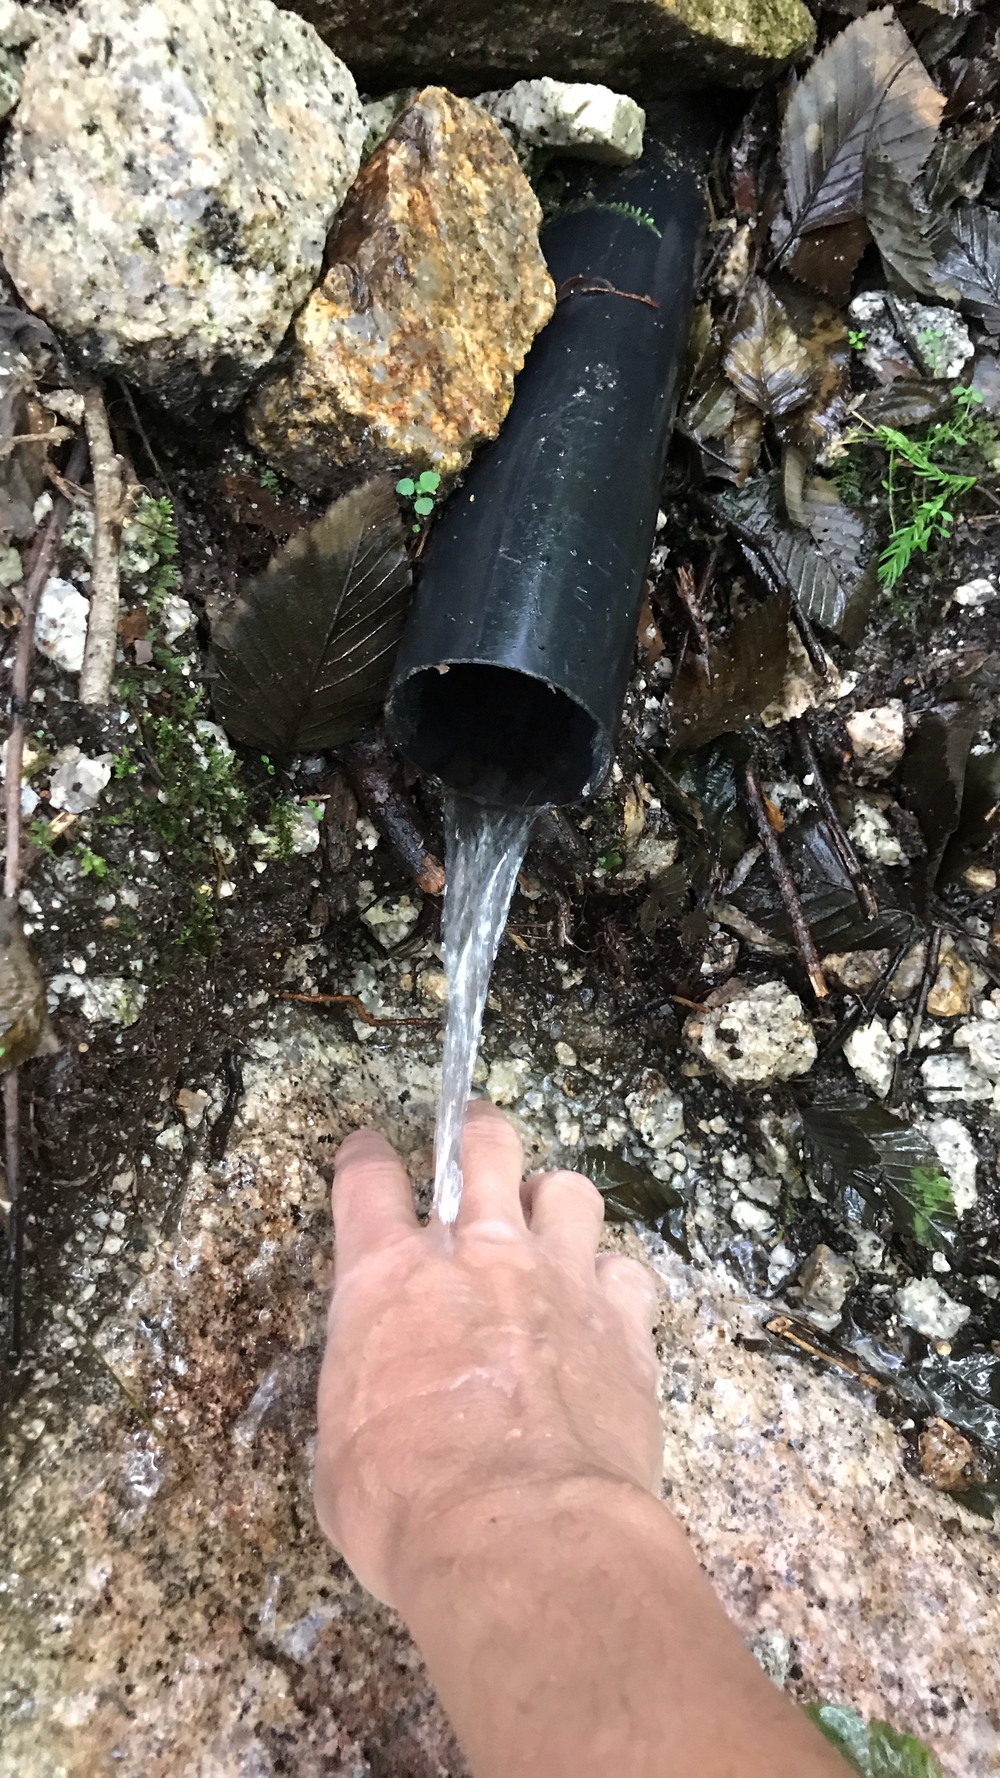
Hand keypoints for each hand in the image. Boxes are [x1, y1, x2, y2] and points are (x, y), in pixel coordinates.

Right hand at [314, 1099, 661, 1603]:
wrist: (521, 1535)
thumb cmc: (406, 1507)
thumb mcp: (344, 1452)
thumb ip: (365, 1395)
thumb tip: (382, 1405)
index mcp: (387, 1281)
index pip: (366, 1181)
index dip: (365, 1157)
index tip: (369, 1151)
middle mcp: (476, 1256)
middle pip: (484, 1145)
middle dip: (480, 1135)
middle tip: (478, 1146)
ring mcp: (558, 1280)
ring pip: (569, 1189)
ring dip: (555, 1204)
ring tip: (550, 1233)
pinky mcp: (624, 1323)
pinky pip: (630, 1271)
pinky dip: (616, 1285)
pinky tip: (607, 1313)